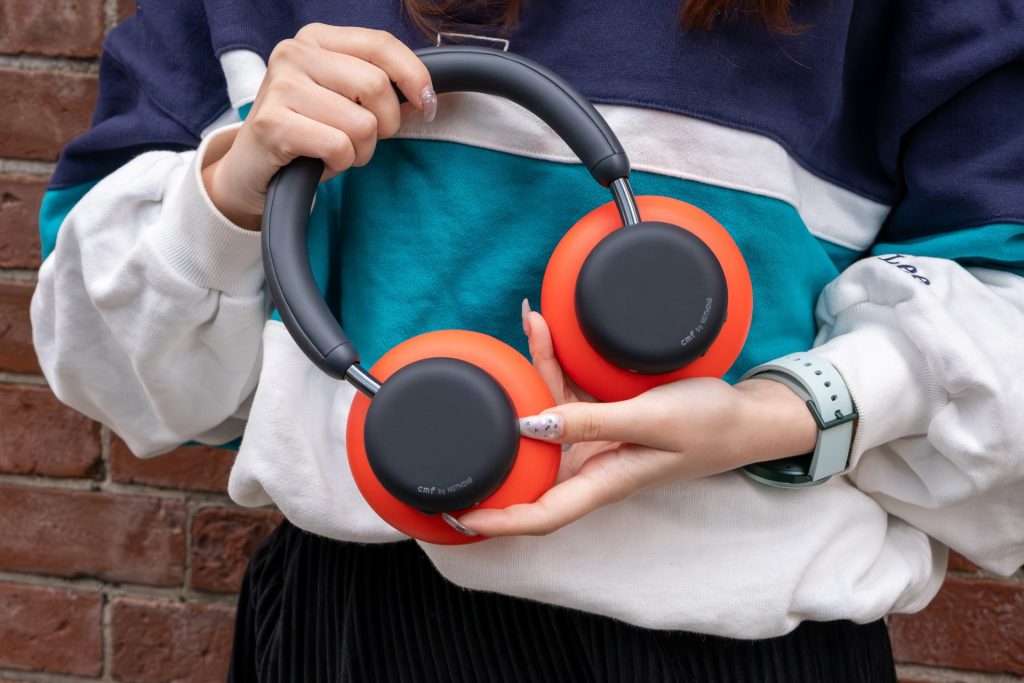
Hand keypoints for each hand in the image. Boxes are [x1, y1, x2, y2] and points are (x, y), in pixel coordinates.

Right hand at [202, 25, 434, 228]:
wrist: (253, 168)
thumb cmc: (307, 132)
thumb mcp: (344, 99)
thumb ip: (380, 88)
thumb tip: (425, 97)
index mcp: (317, 39)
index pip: (380, 44)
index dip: (414, 75)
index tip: (426, 103)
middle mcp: (294, 54)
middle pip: (376, 86)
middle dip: (385, 124)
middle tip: (365, 140)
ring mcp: (280, 86)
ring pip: (361, 123)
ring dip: (361, 151)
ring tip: (336, 151)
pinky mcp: (273, 124)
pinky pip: (339, 147)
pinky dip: (339, 163)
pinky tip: (319, 160)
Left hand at [454, 300, 817, 536]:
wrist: (747, 416)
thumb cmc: (710, 425)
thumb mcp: (653, 419)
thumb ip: (592, 422)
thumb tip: (530, 424)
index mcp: (604, 482)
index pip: (540, 515)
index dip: (497, 520)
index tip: (458, 513)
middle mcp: (593, 467)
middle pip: (532, 458)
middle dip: (501, 429)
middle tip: (473, 395)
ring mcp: (598, 443)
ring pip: (547, 417)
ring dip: (533, 375)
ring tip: (530, 324)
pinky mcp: (606, 418)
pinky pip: (569, 396)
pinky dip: (555, 366)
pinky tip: (547, 333)